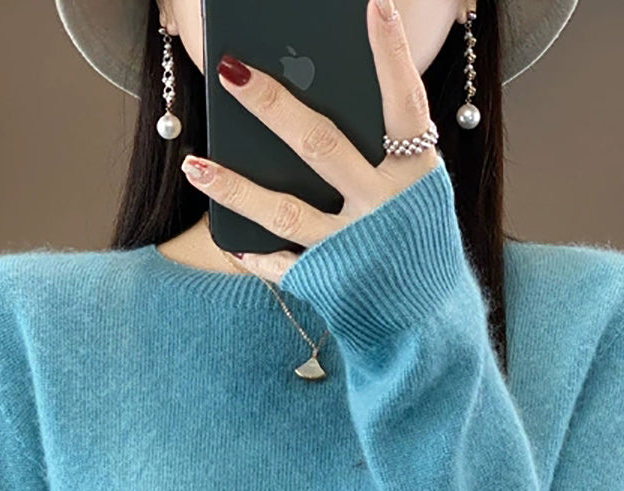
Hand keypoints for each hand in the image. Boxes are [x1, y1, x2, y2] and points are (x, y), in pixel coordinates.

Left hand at [181, 0, 445, 282]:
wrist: (430, 325)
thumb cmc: (417, 246)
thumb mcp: (416, 195)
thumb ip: (381, 157)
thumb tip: (315, 112)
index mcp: (417, 176)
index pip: (404, 104)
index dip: (391, 55)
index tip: (374, 4)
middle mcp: (384, 208)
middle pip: (320, 145)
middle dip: (272, 105)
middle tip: (231, 70)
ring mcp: (353, 247)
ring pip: (283, 210)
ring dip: (233, 186)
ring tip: (193, 164)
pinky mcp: (330, 282)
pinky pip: (282, 265)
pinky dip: (255, 254)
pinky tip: (230, 240)